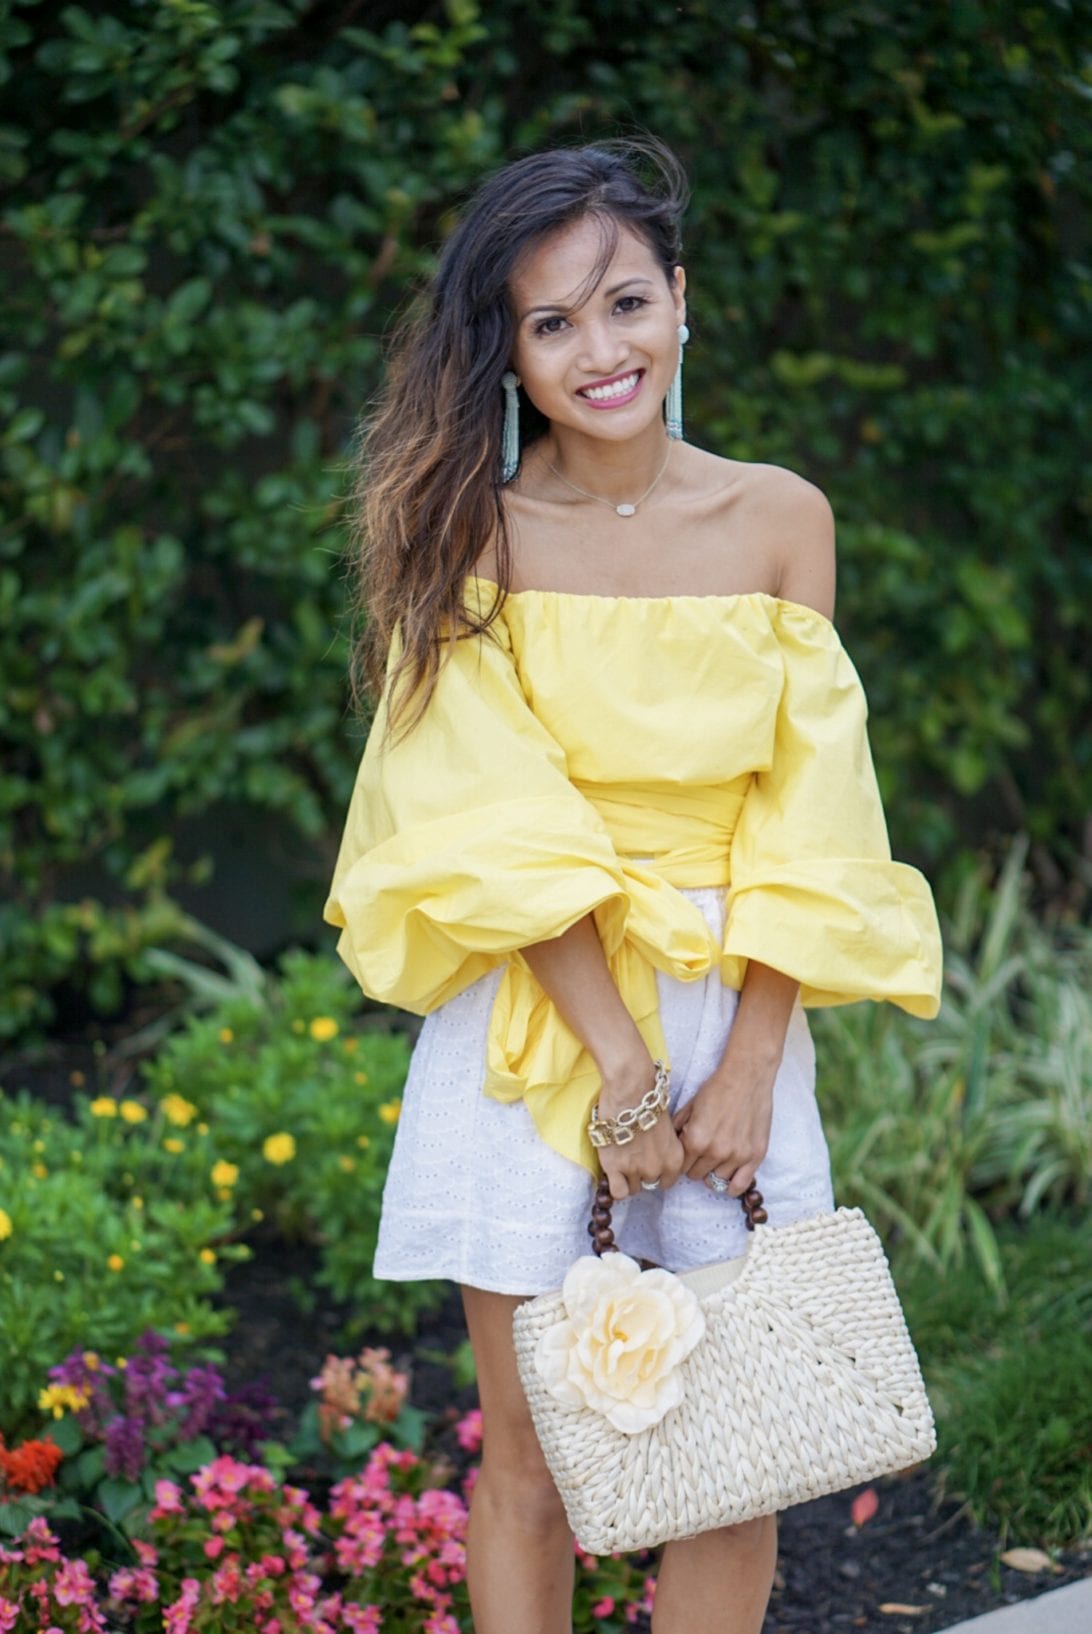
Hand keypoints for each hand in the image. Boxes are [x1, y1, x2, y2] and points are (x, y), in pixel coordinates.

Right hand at [595, 1058, 685, 1201]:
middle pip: (649, 1185)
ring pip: (633, 1189)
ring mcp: (636, 1169)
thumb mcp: (668, 1127)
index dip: (656, 1174)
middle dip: (641, 1174)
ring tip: (620, 1158)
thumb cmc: (648, 1101)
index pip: (667, 1182)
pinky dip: (615, 1184)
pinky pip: (618, 1192)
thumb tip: (657, 1156)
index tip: (647, 1163)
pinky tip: (612, 1170)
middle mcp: (658, 1167)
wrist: (630, 1089)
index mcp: (675, 1158)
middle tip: (632, 1157)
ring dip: (626, 1176)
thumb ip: (666, 1148)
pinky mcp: (615, 1167)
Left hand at [673, 1053, 776, 1196]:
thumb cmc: (717, 1088)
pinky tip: (728, 1176)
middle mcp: (715, 1152)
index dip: (682, 1159)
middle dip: (696, 1165)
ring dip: (714, 1170)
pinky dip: (732, 1185)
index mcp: (696, 1140)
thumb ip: (678, 1129)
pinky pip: (740, 1185)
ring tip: (717, 1156)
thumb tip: (669, 1146)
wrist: (747, 1076)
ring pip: (716, 1180)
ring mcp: (737, 1156)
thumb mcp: (690, 1106)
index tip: (686, 1154)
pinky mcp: (755, 1156)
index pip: (680, 1166)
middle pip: (696, 1175)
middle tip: (702, 1152)